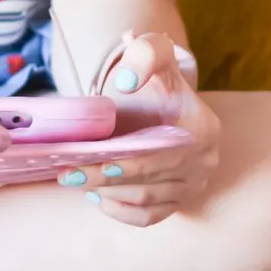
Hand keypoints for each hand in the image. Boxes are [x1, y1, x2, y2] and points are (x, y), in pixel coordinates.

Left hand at [59, 33, 220, 227]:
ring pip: (145, 200)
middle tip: (66, 174)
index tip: (90, 158)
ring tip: (77, 180)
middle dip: (104, 179)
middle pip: (148, 180)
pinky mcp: (179, 202)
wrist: (159, 100)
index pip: (159, 153)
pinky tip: (96, 196)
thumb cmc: (151, 79)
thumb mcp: (151, 52)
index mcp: (202, 129)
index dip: (124, 161)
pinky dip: (120, 211)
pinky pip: (148, 217)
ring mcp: (193, 186)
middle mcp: (203, 162)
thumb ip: (143, 56)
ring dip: (107, 194)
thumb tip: (128, 81)